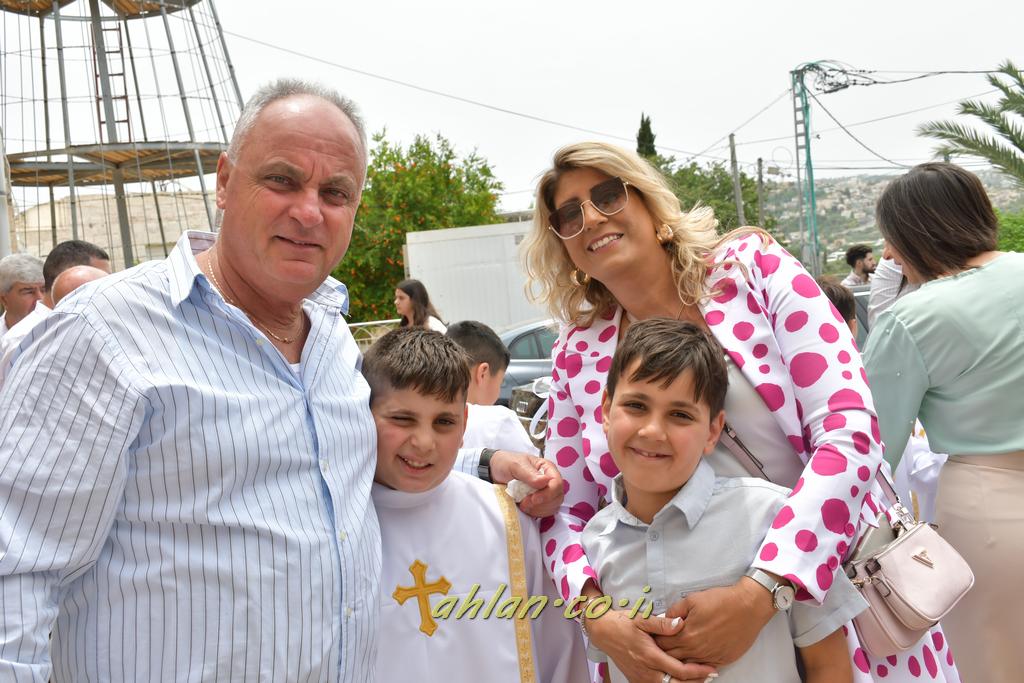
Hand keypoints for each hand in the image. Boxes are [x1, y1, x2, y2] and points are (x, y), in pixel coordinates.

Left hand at [489, 450, 562, 517]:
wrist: (494, 472)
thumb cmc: (505, 464)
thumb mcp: (515, 465)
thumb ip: (529, 474)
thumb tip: (545, 481)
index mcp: (546, 468)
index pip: (557, 483)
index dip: (548, 493)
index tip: (534, 498)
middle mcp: (549, 481)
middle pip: (557, 497)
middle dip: (542, 503)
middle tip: (525, 502)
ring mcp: (545, 493)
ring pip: (553, 506)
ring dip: (538, 509)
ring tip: (523, 504)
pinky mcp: (539, 503)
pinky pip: (545, 512)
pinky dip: (536, 513)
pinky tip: (525, 508)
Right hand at [586, 609, 716, 682]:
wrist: (602, 632)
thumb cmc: (622, 623)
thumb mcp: (641, 618)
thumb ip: (662, 623)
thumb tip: (680, 624)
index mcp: (650, 655)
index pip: (679, 670)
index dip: (698, 671)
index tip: (711, 668)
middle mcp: (646, 671)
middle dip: (695, 682)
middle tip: (709, 674)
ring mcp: (640, 677)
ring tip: (698, 678)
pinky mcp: (636, 680)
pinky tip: (679, 678)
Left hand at [655, 578, 775, 666]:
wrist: (748, 607)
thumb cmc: (721, 601)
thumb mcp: (692, 600)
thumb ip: (675, 612)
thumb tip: (665, 620)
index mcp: (686, 635)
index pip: (662, 644)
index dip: (656, 640)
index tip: (654, 637)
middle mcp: (697, 650)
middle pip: (672, 657)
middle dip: (665, 652)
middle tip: (663, 645)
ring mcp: (710, 657)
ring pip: (688, 665)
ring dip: (681, 659)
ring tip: (678, 651)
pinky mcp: (722, 660)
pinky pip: (704, 667)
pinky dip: (697, 663)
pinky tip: (695, 656)